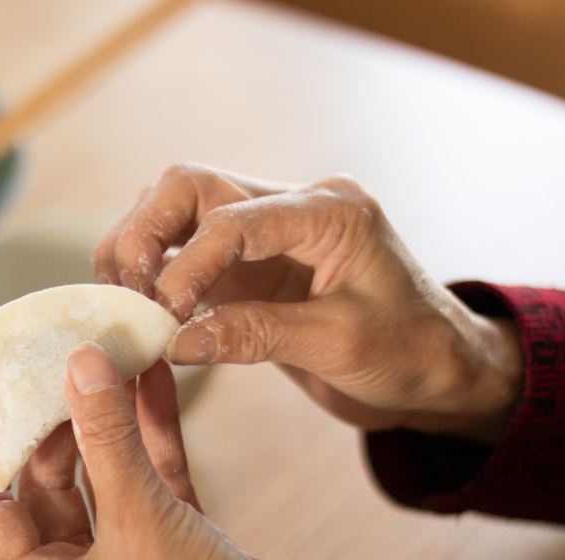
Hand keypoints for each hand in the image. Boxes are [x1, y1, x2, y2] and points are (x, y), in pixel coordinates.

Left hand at [0, 343, 345, 559]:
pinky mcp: (176, 538)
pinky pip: (153, 476)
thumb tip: (81, 368)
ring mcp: (129, 556)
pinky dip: (153, 432)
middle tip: (64, 367)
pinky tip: (154, 382)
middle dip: (61, 422)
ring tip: (110, 360)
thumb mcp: (139, 519)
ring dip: (111, 420)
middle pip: (50, 482)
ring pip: (107, 473)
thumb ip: (108, 437)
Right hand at [93, 164, 523, 443]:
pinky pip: (187, 249)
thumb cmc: (410, 352)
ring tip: (126, 299)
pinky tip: (141, 305)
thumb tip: (175, 341)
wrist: (437, 370)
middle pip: (190, 185)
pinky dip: (156, 270)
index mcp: (329, 211)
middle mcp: (292, 206)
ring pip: (179, 209)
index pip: (232, 218)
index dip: (188, 264)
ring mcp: (267, 231)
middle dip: (145, 231)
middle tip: (126, 288)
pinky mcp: (250, 264)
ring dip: (141, 246)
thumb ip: (256, 335)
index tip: (165, 316)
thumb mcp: (339, 345)